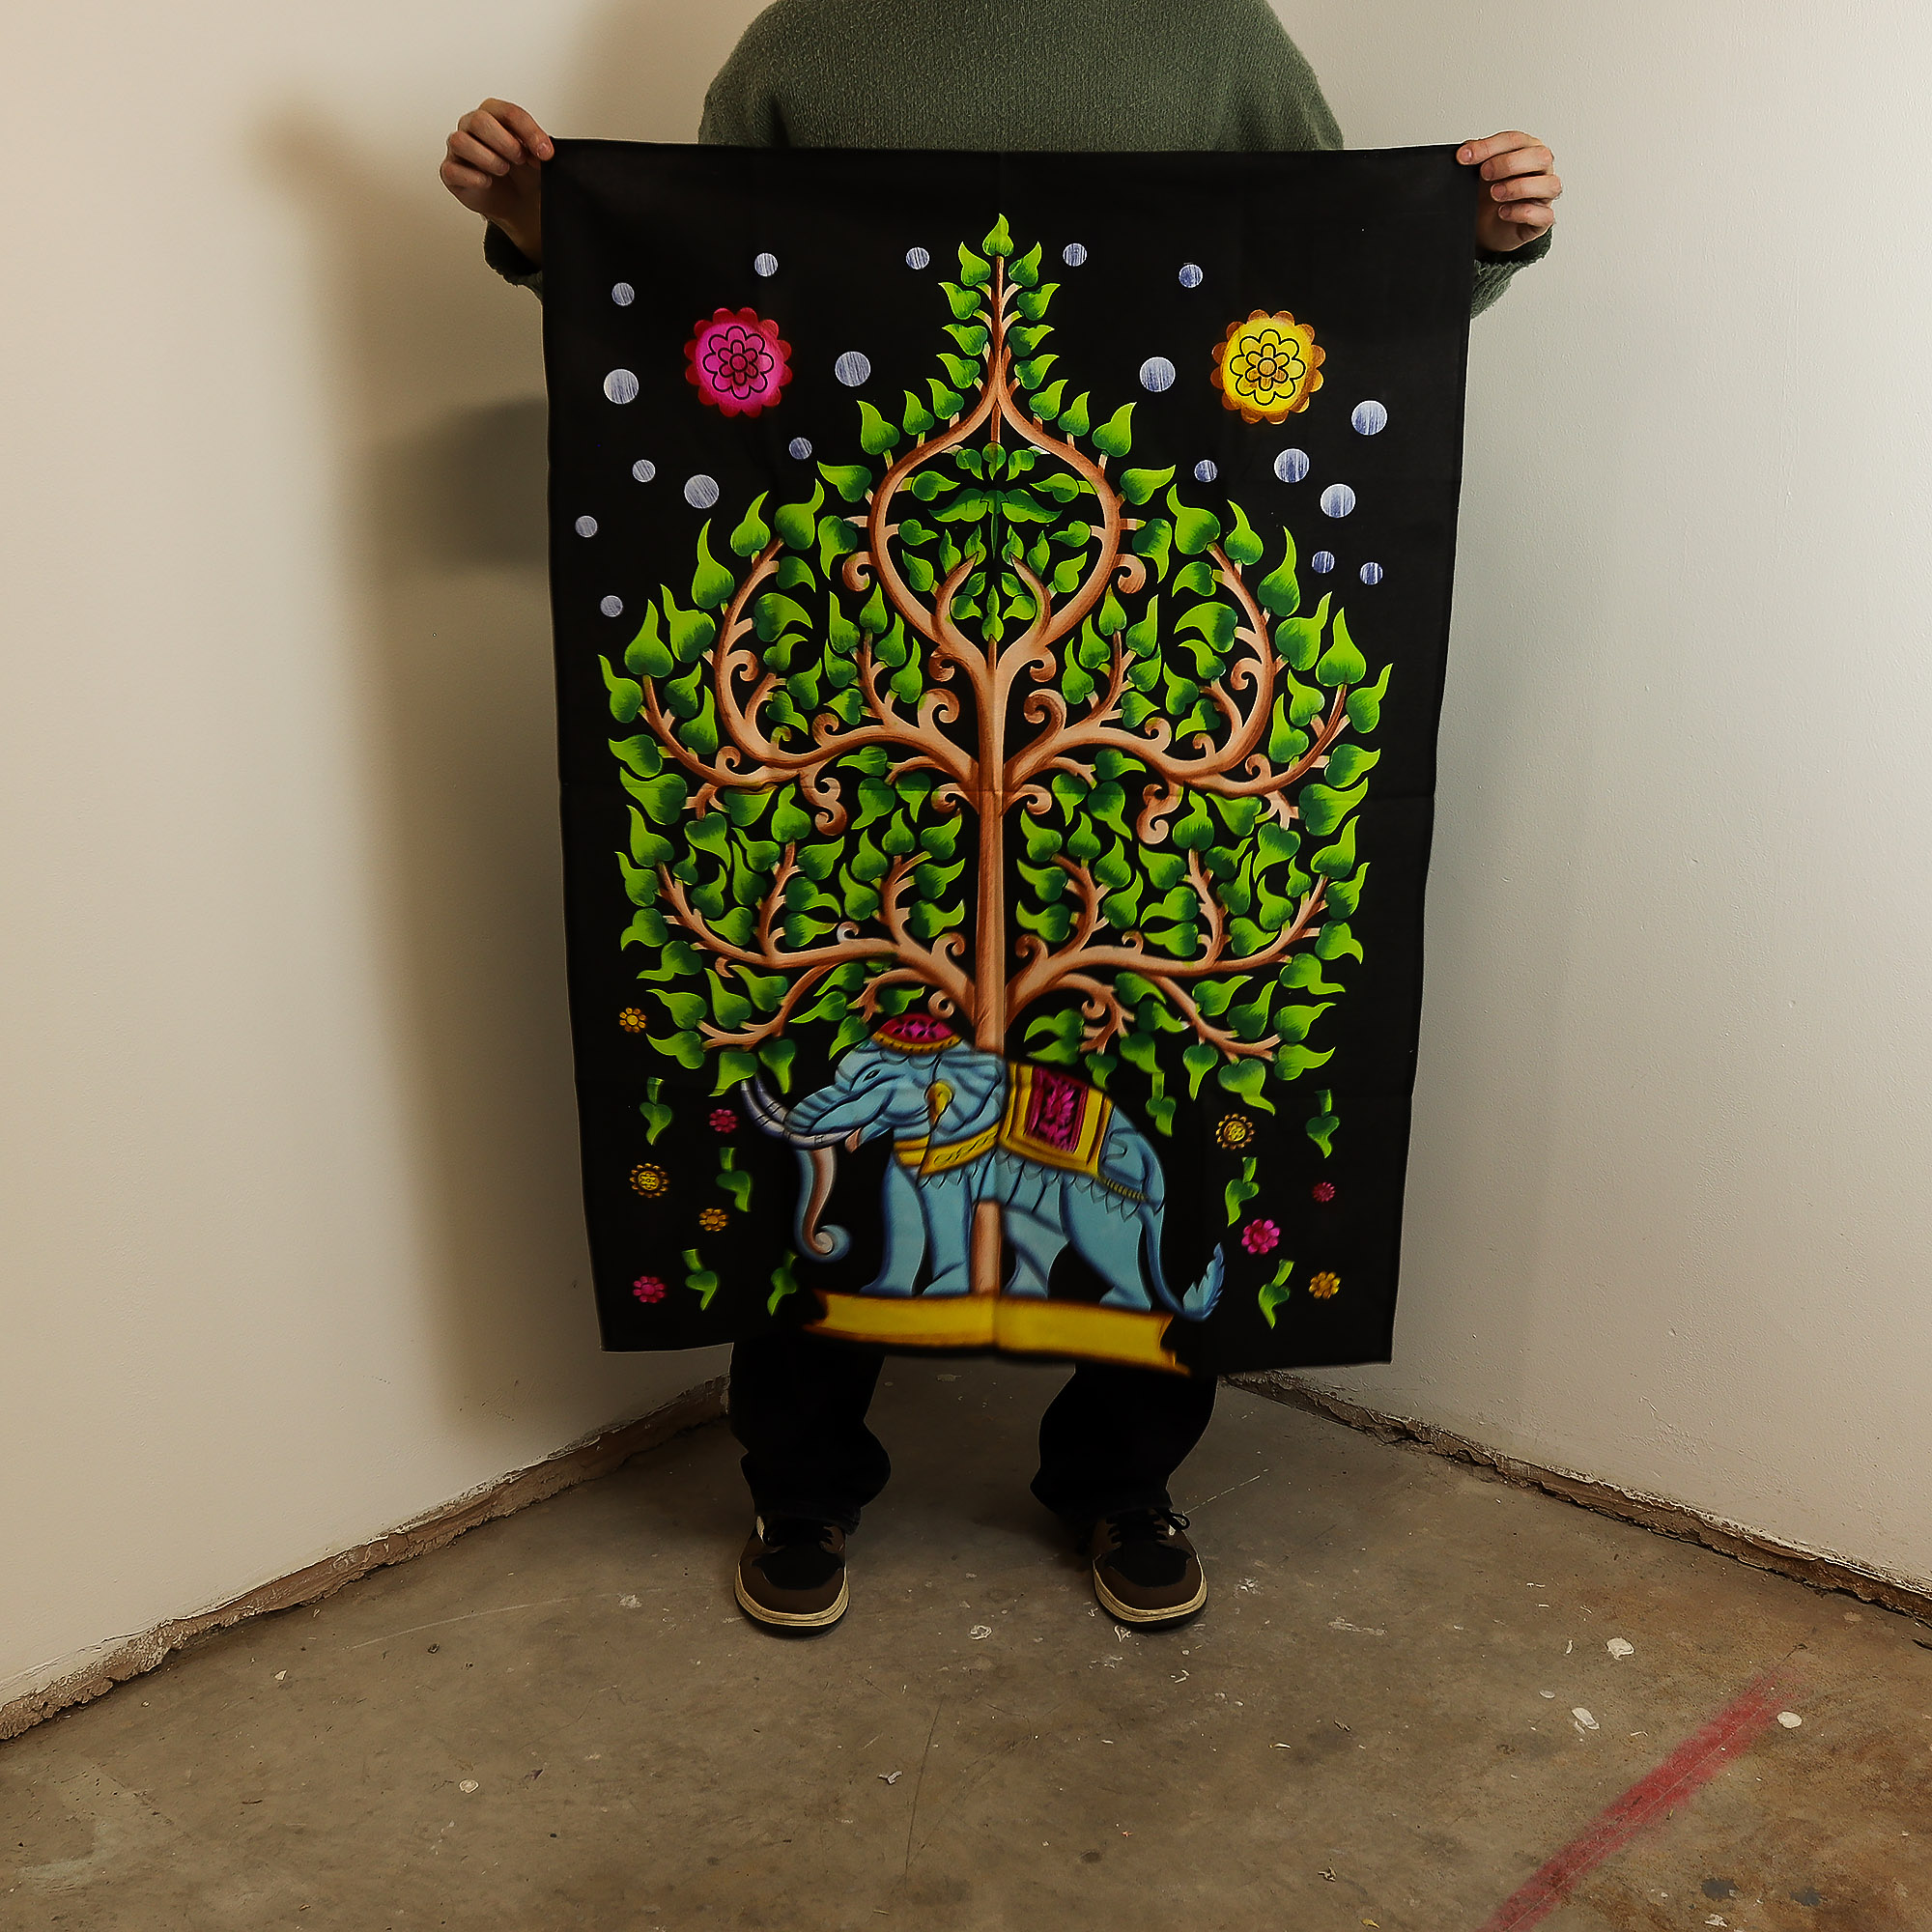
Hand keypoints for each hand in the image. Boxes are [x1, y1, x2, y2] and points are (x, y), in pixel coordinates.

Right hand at [440, 99, 552, 264]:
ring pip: (461, 141)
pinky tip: (487, 181)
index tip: (545, 152)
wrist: (518, 201)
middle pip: (480, 121)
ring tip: (503, 170)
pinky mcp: (451, 171)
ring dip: (488, 159)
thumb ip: (540, 147)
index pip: (508, 112)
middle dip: (505, 143)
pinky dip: (473, 177)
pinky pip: (452, 170)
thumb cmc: (523, 172)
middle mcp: (471, 126)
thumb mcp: (537, 156)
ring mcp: (458, 148)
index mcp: (494, 114)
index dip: (529, 132)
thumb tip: (544, 148)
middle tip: (520, 159)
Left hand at [1457, 131, 1560, 253]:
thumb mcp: (1479, 174)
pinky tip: (1504, 212)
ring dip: (1519, 187)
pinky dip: (1523, 213)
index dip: (1489, 146)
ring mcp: (1544, 195)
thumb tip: (1466, 148)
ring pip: (1550, 184)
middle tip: (1484, 173)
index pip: (1515, 140)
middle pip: (1540, 156)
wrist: (1487, 228)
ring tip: (1495, 194)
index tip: (1464, 156)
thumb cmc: (1489, 196)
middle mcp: (1540, 170)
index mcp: (1526, 151)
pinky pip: (1544, 215)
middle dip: (1509, 163)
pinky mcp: (1542, 219)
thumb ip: (1476, 158)